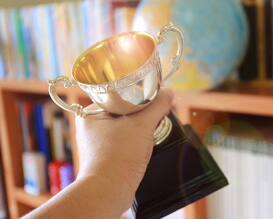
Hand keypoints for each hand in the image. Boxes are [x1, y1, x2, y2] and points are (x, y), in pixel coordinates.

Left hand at [75, 88, 173, 203]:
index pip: (120, 95)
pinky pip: (126, 141)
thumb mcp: (142, 125)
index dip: (139, 97)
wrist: (110, 191)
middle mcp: (93, 127)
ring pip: (127, 127)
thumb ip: (157, 106)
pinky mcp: (108, 155)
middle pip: (125, 111)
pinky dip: (137, 141)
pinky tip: (143, 146)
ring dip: (141, 129)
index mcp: (92, 113)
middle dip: (142, 115)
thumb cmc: (117, 157)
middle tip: (153, 118)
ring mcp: (99, 142)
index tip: (153, 101)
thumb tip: (168, 93)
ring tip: (147, 134)